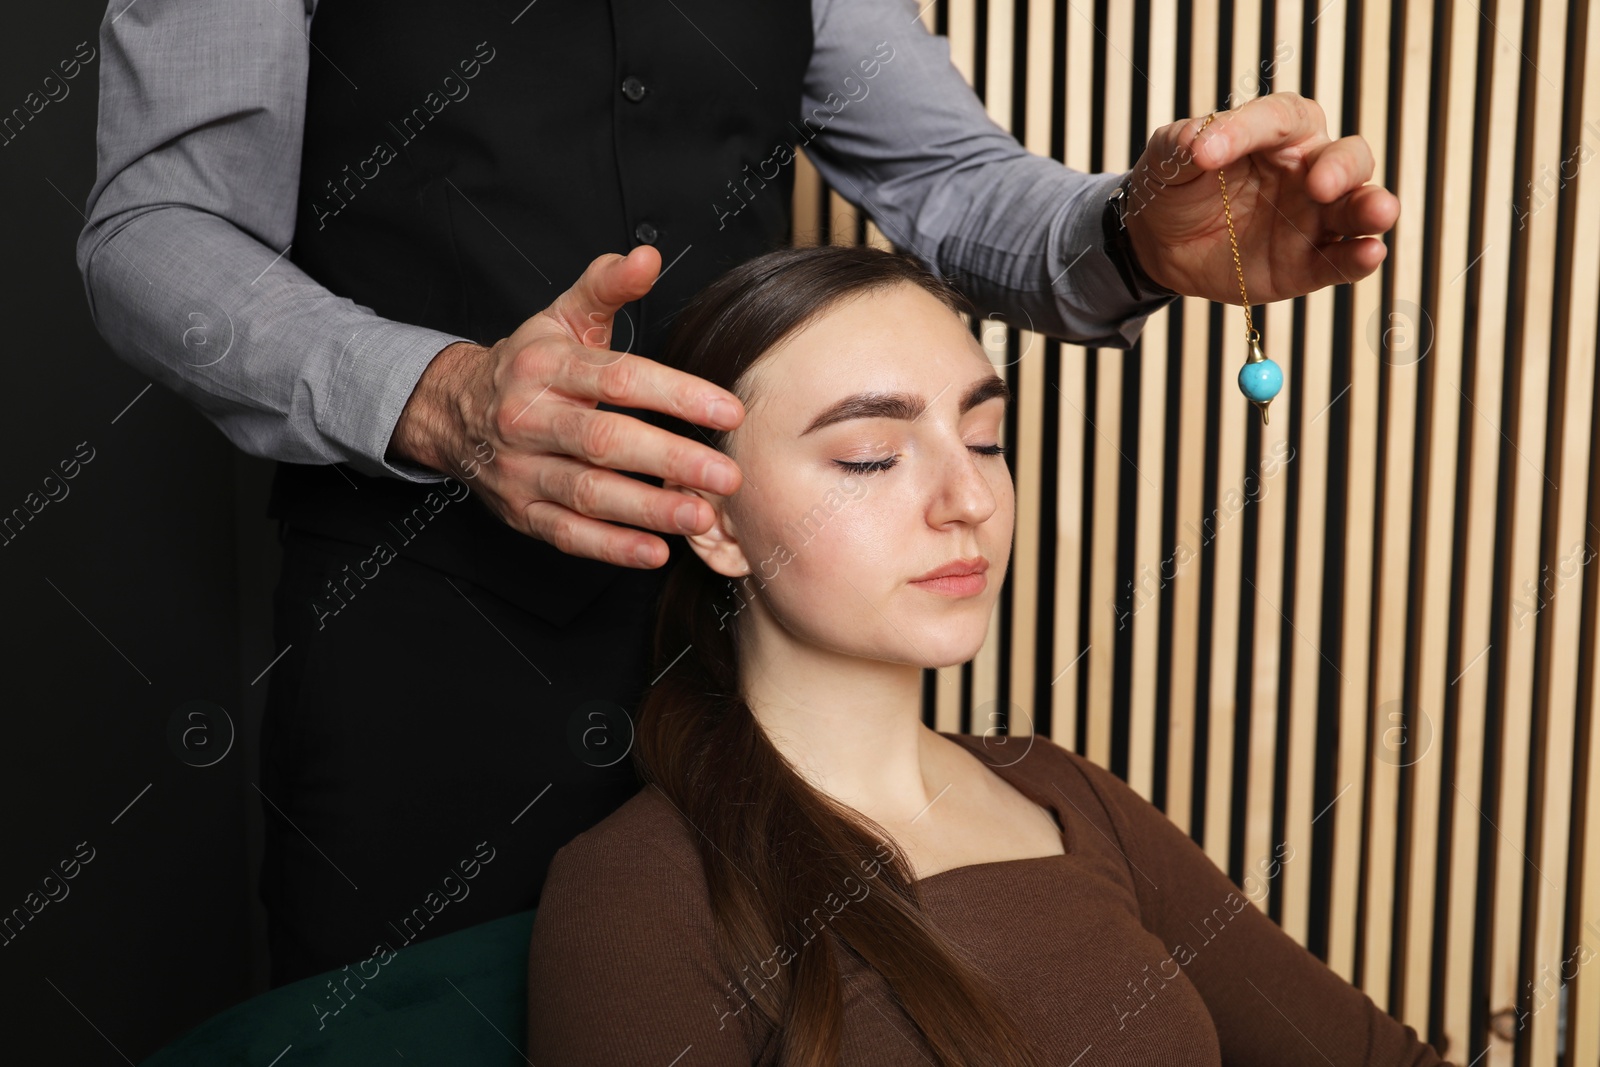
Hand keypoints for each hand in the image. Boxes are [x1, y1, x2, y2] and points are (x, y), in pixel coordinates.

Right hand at [386, 245, 745, 568]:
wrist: (453, 409)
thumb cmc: (528, 363)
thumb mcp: (562, 316)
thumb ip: (607, 286)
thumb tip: (646, 256)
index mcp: (547, 366)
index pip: (618, 379)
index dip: (675, 394)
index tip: (727, 410)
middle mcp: (530, 419)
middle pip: (605, 441)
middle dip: (670, 460)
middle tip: (726, 476)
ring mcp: (522, 469)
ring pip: (588, 494)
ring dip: (647, 509)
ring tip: (701, 516)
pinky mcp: (521, 511)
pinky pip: (566, 534)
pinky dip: (611, 548)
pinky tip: (654, 552)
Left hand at [1122, 91, 1399, 304]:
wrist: (1159, 244)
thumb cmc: (1174, 185)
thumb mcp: (1169, 156)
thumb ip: (1185, 143)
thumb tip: (1201, 144)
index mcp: (1277, 132)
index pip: (1280, 118)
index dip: (1248, 130)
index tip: (1207, 153)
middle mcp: (1308, 170)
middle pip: (1347, 157)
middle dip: (1343, 168)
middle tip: (1319, 185)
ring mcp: (1313, 218)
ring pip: (1358, 206)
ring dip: (1371, 208)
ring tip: (1377, 213)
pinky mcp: (1307, 264)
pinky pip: (1341, 261)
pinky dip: (1359, 259)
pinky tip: (1369, 253)